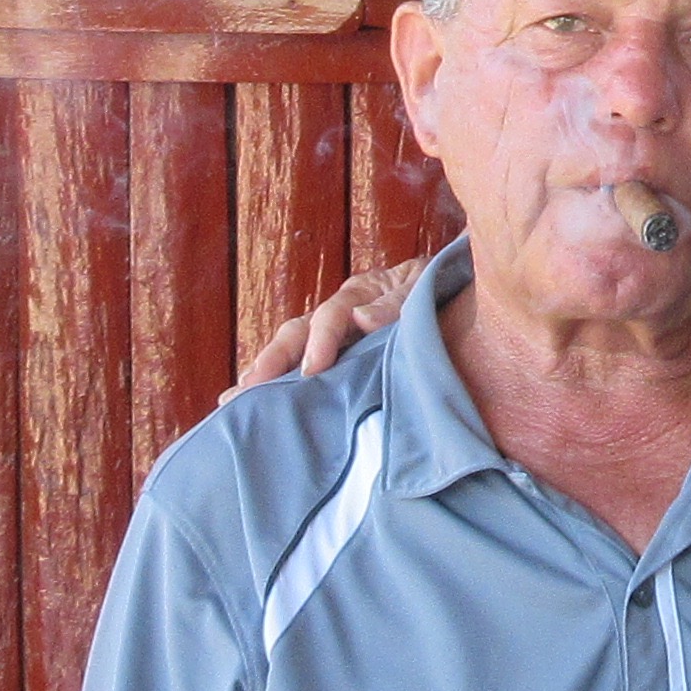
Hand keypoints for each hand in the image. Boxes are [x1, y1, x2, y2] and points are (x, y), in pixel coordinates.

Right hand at [233, 252, 424, 390]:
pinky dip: (281, 383)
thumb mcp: (424, 286)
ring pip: (293, 350)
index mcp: (359, 293)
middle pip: (298, 332)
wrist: (452, 290)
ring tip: (239, 399)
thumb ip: (399, 302)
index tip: (313, 369)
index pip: (332, 315)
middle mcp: (338, 313)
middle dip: (273, 359)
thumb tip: (361, 318)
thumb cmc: (437, 288)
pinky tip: (259, 404)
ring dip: (267, 372)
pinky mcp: (337, 357)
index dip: (321, 340)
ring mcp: (334, 335)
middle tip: (251, 387)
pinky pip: (304, 367)